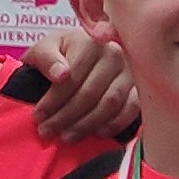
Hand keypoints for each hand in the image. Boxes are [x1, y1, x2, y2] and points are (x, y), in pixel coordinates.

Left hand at [30, 29, 141, 146]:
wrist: (85, 53)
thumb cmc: (63, 53)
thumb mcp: (45, 49)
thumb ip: (46, 58)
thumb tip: (60, 74)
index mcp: (89, 42)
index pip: (72, 78)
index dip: (53, 101)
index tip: (38, 117)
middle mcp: (114, 54)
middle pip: (89, 93)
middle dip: (65, 117)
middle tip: (47, 131)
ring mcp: (130, 71)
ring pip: (109, 104)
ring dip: (86, 124)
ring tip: (67, 137)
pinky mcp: (140, 88)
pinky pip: (131, 109)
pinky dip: (114, 124)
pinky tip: (97, 133)